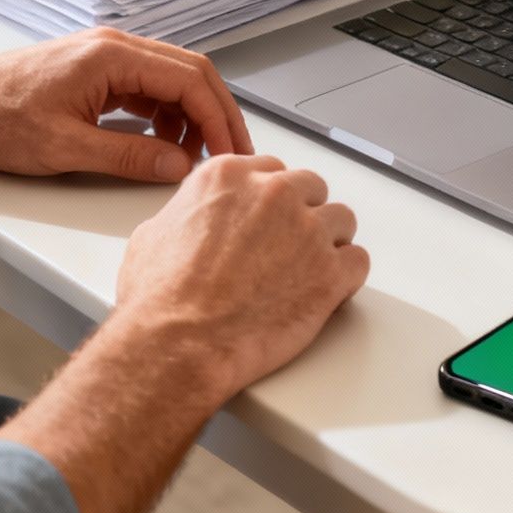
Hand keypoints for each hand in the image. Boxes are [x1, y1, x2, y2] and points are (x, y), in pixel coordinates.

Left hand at [0, 28, 251, 182]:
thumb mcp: (65, 148)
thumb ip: (128, 157)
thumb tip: (178, 166)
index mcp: (111, 55)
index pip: (189, 80)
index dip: (218, 119)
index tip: (230, 152)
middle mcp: (114, 47)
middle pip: (190, 73)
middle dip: (216, 115)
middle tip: (232, 153)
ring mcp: (106, 57)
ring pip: (171, 79)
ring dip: (191, 116)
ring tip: (191, 157)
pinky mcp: (97, 72)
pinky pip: (148, 87)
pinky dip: (165, 115)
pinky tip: (161, 143)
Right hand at [113, 154, 369, 395]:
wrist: (179, 343)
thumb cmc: (160, 299)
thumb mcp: (154, 234)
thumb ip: (187, 213)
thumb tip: (193, 220)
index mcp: (229, 176)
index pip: (271, 169)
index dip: (272, 199)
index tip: (270, 218)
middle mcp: (273, 194)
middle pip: (311, 188)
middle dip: (304, 214)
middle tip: (290, 247)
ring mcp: (306, 230)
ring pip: (341, 220)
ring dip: (329, 243)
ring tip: (309, 272)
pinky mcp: (330, 271)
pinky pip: (358, 260)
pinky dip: (347, 276)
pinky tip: (328, 291)